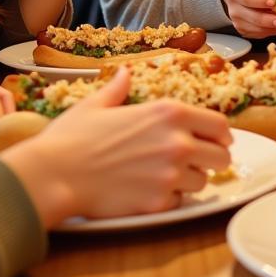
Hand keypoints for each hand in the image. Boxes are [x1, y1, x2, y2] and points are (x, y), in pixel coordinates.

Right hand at [0, 68, 232, 227]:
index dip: (221, 135)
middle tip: (195, 162)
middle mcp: (177, 142)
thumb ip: (118, 88)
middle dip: (212, 159)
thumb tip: (125, 73)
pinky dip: (170, 199)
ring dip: (190, 180)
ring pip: (202, 181)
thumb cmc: (71, 137)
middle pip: (222, 156)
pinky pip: (180, 202)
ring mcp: (170, 174)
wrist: (53, 174)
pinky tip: (149, 191)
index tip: (216, 141)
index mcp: (168, 112)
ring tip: (166, 176)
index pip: (220, 125)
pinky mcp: (159, 203)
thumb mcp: (96, 104)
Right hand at [219, 0, 275, 37]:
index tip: (273, 1)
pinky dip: (269, 32)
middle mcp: (233, 8)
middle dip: (266, 20)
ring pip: (253, 28)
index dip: (259, 1)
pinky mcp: (243, 29)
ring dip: (269, 28)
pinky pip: (257, 34)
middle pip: (250, 16)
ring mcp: (237, 20)